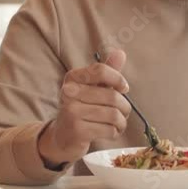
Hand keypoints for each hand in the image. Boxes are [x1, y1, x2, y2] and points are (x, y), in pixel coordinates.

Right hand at [37, 49, 131, 166]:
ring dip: (122, 122)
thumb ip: (107, 71)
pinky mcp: (77, 131)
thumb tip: (120, 52)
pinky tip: (111, 132)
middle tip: (123, 113)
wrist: (63, 137)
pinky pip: (109, 129)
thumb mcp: (92, 87)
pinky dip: (115, 132)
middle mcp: (69, 92)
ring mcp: (71, 112)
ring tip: (119, 124)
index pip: (101, 70)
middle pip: (112, 96)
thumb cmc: (82, 108)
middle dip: (124, 107)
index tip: (124, 89)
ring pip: (113, 114)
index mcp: (72, 77)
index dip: (118, 79)